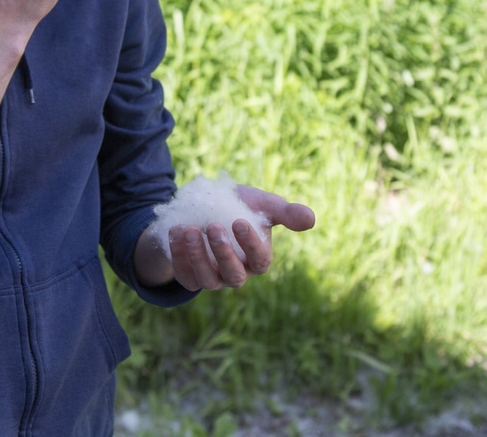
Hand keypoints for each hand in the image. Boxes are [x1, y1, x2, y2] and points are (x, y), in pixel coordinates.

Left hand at [166, 185, 315, 291]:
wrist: (205, 209)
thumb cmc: (240, 207)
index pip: (260, 260)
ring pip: (207, 280)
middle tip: (213, 226)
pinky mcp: (190, 277)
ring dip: (197, 257)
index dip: (251, 244)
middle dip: (223, 253)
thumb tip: (311, 219)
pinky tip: (175, 232)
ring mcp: (212, 279)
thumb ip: (286, 212)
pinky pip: (184, 275)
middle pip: (234, 275)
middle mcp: (237, 274)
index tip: (239, 221)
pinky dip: (178, 256)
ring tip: (189, 230)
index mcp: (258, 259)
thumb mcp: (262, 205)